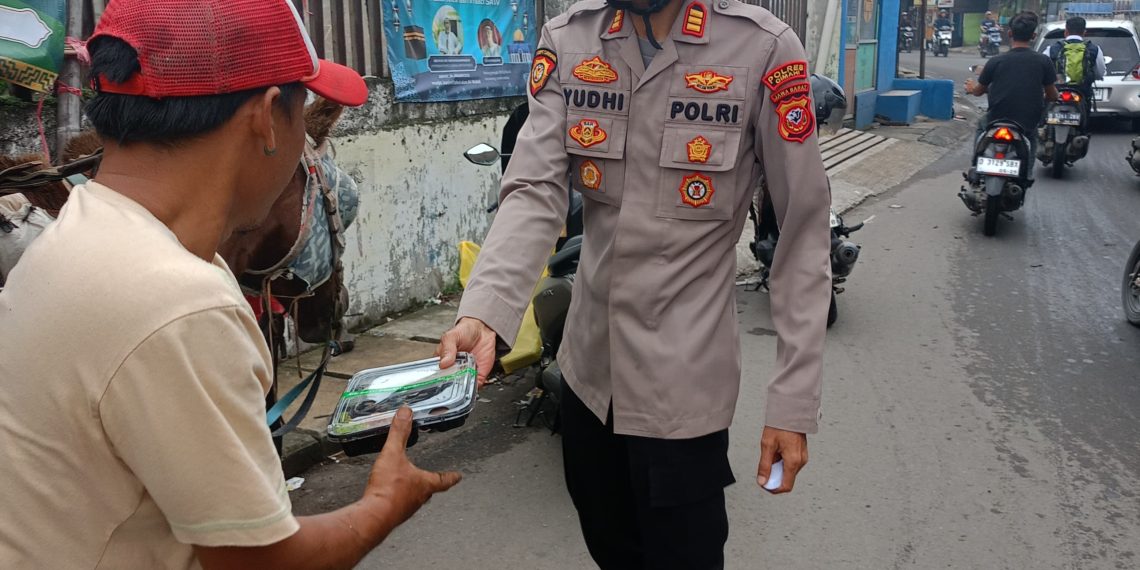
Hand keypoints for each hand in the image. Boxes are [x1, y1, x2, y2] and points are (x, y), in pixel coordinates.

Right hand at [363, 407, 460, 527]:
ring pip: (414, 499)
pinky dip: (396, 499)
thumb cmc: (389, 488)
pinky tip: (387, 495)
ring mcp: (406, 509)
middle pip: (429, 490)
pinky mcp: (392, 515)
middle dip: (430, 484)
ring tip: (407, 485)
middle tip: (431, 480)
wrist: (373, 516)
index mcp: (425, 484)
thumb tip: (405, 413)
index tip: (458, 476)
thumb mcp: (393, 454)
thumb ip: (399, 433)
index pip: (443, 480)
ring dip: (412, 492)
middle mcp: (419, 498)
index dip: (451, 476)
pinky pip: (397, 505)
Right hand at [436, 317, 496, 386]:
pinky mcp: (478, 376)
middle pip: (449, 385)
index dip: (437, 380)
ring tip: (465, 378)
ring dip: (463, 387)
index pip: (436, 376)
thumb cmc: (464, 332)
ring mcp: (465, 374)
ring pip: (462, 388)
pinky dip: (475, 386)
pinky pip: (475, 386)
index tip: (442, 379)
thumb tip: (443, 363)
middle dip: (451, 386)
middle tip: (455, 379)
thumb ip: (447, 349)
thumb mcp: (451, 336)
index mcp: (442, 362)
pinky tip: (474, 381)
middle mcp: (453, 371)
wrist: (482, 330)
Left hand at [757, 426, 807, 493]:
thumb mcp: (767, 446)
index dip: (774, 489)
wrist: (791, 413)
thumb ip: (764, 465)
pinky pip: (791, 464)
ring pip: (789, 472)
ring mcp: (802, 457)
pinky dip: (782, 463)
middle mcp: (801, 461)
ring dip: (778, 469)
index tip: (765, 485)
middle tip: (764, 468)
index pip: (786, 486)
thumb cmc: (780, 426)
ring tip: (771, 455)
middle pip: (787, 479)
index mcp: (793, 461)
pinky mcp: (802, 453)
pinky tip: (777, 453)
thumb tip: (762, 480)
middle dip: (774, 477)